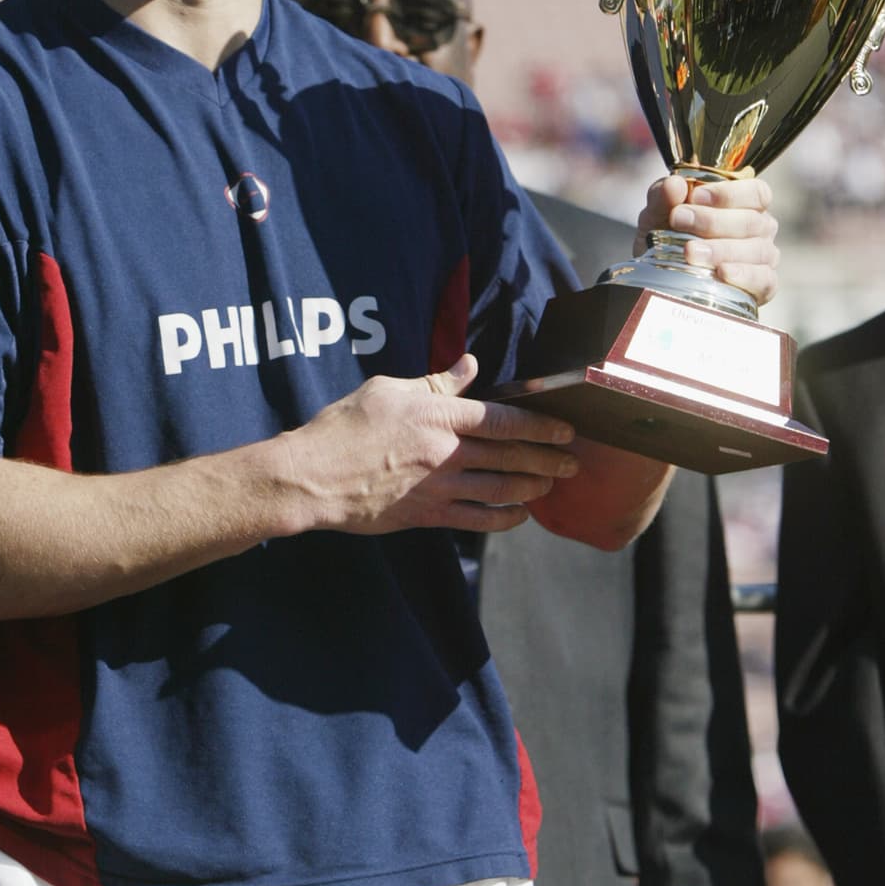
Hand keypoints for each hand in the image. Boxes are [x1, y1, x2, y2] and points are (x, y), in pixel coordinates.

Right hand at [285, 354, 578, 537]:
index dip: (540, 426)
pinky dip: (504, 518)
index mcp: (438, 415)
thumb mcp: (388, 389)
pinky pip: (476, 519)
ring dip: (532, 488)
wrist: (311, 477)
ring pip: (500, 489)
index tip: (565, 430)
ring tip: (551, 485)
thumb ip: (435, 382)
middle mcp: (445, 452)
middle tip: (573, 463)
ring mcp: (438, 487)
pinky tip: (519, 515)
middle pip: (510, 456)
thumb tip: (468, 366)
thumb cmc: (344, 427)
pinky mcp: (426, 515)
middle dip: (548, 460)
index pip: (503, 420)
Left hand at [637, 172, 778, 307]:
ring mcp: (764, 258)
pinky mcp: (764, 286)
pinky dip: (743, 275)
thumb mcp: (659, 212)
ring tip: (689, 252)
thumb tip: (674, 185)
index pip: (755, 192)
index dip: (728, 193)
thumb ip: (664, 195)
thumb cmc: (668, 234)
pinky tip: (722, 272)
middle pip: (751, 221)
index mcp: (746, 203)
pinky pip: (763, 279)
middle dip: (713, 221)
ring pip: (756, 250)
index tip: (696, 197)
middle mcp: (761, 228)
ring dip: (721, 250)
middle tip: (679, 221)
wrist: (660, 274)